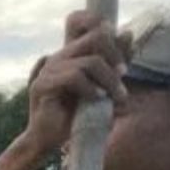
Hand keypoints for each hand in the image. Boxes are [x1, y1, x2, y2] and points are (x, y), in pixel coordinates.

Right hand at [24, 11, 129, 154]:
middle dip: (115, 58)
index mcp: (71, 53)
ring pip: (90, 62)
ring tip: (115, 96)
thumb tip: (128, 33)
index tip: (123, 69)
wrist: (48, 139)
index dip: (114, 43)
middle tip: (123, 76)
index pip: (95, 30)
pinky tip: (96, 98)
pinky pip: (74, 77)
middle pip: (96, 38)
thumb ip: (115, 62)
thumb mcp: (104, 85)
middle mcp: (58, 57)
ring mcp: (48, 69)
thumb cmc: (76, 114)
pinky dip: (90, 88)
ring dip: (108, 80)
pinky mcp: (41, 84)